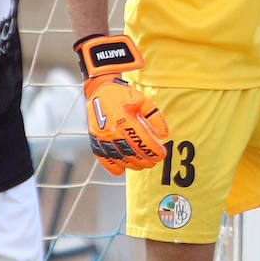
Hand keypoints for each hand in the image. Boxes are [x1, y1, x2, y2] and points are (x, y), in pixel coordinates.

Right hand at [74, 34, 168, 173]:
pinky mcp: (94, 139)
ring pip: (119, 157)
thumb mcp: (143, 101)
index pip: (143, 142)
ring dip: (133, 164)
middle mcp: (112, 130)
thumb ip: (155, 117)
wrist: (99, 89)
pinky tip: (120, 171)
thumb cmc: (123, 94)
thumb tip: (164, 135)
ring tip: (143, 165)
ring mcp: (102, 136)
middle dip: (146, 159)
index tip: (162, 155)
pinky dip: (111, 166)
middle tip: (155, 161)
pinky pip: (102, 157)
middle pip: (132, 152)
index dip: (154, 151)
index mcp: (125, 119)